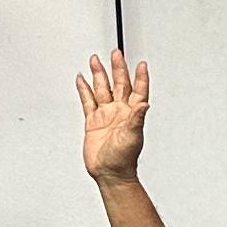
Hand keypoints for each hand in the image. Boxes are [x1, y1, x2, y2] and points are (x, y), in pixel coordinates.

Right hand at [76, 53, 151, 182]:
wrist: (109, 172)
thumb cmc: (124, 159)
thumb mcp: (133, 137)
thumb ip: (138, 119)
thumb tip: (145, 104)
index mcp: (132, 113)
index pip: (138, 90)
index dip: (140, 77)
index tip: (141, 64)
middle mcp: (119, 111)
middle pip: (118, 84)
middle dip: (117, 68)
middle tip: (116, 53)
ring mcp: (105, 115)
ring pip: (101, 89)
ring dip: (99, 75)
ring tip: (95, 60)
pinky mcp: (93, 122)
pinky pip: (87, 101)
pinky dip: (84, 90)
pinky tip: (81, 79)